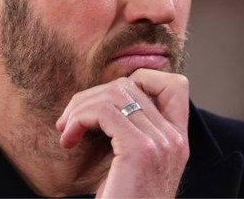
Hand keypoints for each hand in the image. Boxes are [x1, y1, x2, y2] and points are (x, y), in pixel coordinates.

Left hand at [57, 70, 189, 198]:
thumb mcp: (129, 164)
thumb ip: (128, 132)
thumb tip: (102, 98)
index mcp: (176, 142)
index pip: (175, 85)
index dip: (138, 79)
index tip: (105, 104)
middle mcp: (175, 140)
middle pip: (130, 85)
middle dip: (90, 97)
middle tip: (69, 122)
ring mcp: (161, 144)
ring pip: (114, 93)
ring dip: (80, 107)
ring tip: (66, 132)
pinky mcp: (141, 151)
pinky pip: (105, 111)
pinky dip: (79, 119)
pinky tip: (68, 140)